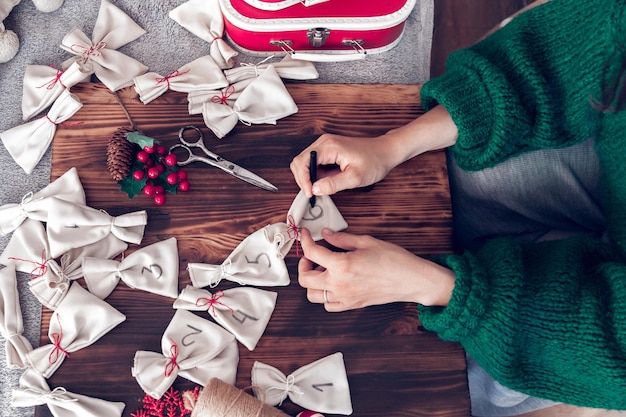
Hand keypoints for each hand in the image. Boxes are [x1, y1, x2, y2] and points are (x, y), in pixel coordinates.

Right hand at [290, 105, 457, 197]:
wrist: (386, 152)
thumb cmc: (374, 161)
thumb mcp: (355, 178)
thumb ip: (333, 184)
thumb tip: (315, 189)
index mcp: (329, 146)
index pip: (302, 162)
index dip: (302, 180)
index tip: (310, 193)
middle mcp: (324, 143)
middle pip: (300, 161)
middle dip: (303, 179)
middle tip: (313, 194)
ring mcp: (326, 145)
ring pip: (305, 163)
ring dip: (309, 178)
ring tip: (321, 189)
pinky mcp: (329, 150)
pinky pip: (315, 163)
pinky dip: (316, 175)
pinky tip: (326, 182)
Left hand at [297, 228, 455, 311]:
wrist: (412, 280)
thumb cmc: (394, 260)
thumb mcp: (366, 241)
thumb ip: (341, 239)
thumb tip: (326, 234)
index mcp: (342, 265)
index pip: (311, 252)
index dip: (304, 240)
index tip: (305, 235)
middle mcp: (339, 284)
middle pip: (305, 278)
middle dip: (304, 263)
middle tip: (312, 255)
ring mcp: (344, 298)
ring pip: (312, 295)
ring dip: (312, 282)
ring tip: (322, 270)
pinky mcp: (352, 305)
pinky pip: (328, 305)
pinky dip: (324, 295)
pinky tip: (332, 283)